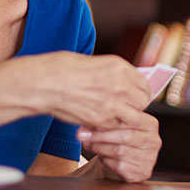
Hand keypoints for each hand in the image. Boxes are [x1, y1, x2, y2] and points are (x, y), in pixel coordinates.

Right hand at [31, 52, 150, 129]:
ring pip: (135, 117)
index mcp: (120, 67)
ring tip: (117, 117)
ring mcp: (113, 104)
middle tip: (128, 108)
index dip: (141, 91)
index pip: (144, 83)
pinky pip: (117, 127)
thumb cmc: (64, 69)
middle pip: (143, 101)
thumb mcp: (95, 63)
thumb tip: (126, 83)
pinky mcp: (102, 120)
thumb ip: (114, 74)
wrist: (45, 83)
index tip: (136, 95)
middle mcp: (120, 85)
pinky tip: (103, 121)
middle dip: (137, 105)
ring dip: (128, 118)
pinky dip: (113, 126)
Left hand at [76, 112, 160, 182]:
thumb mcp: (117, 125)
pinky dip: (107, 161)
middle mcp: (154, 141)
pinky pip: (120, 166)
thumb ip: (108, 119)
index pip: (132, 120)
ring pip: (120, 151)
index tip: (89, 123)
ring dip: (100, 148)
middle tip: (82, 135)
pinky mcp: (142, 172)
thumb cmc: (118, 139)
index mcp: (150, 124)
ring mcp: (150, 158)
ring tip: (89, 144)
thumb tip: (88, 120)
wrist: (122, 161)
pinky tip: (102, 156)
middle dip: (101, 136)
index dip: (109, 122)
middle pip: (126, 136)